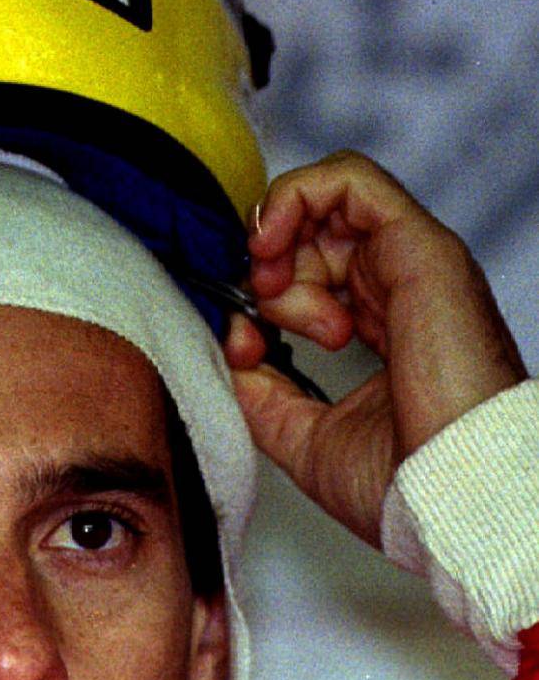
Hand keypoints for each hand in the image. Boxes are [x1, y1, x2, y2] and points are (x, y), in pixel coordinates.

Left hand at [223, 151, 527, 545]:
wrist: (451, 500)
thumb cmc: (404, 485)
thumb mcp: (302, 434)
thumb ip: (261, 390)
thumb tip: (229, 344)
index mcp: (384, 328)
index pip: (317, 271)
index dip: (265, 289)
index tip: (244, 340)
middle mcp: (400, 289)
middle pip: (316, 232)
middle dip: (269, 264)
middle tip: (259, 312)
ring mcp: (412, 264)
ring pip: (329, 198)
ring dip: (279, 234)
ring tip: (272, 288)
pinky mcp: (419, 247)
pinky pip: (350, 179)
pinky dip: (294, 196)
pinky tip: (272, 243)